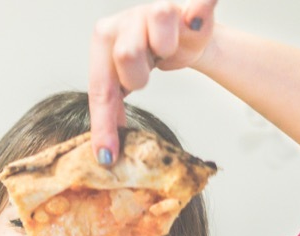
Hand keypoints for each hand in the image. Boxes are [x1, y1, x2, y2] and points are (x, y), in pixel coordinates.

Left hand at [88, 0, 217, 164]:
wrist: (182, 33)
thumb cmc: (148, 57)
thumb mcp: (123, 82)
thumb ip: (112, 110)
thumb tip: (105, 155)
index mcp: (103, 39)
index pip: (101, 87)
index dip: (104, 124)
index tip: (107, 155)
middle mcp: (124, 19)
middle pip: (127, 56)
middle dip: (137, 77)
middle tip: (145, 72)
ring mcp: (156, 9)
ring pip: (160, 40)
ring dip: (165, 54)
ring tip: (164, 52)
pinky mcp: (188, 7)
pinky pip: (197, 7)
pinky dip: (198, 11)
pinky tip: (195, 18)